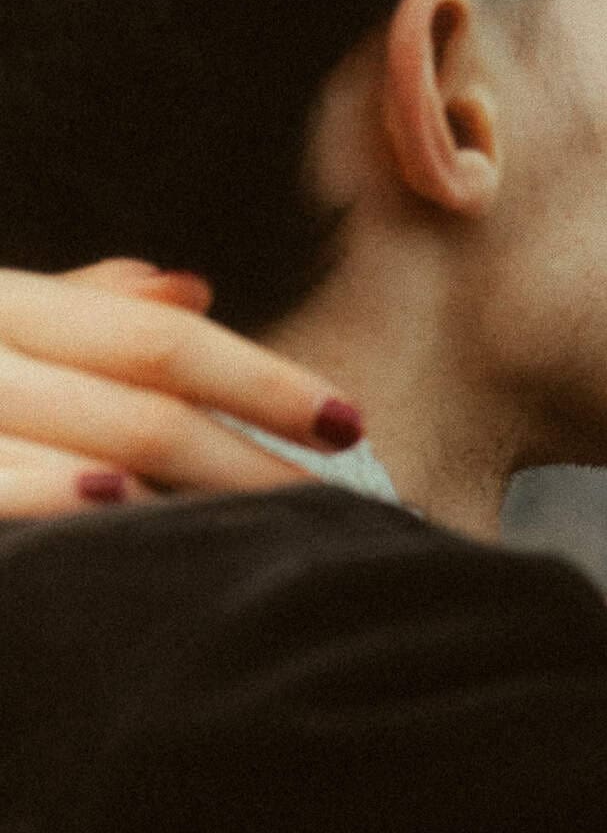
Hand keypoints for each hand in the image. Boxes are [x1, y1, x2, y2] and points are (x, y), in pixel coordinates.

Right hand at [0, 259, 363, 514]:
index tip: (347, 422)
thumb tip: (195, 292)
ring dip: (198, 506)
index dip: (262, 383)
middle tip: (334, 513)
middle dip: (251, 468)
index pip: (159, 343)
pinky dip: (69, 508)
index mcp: (8, 308)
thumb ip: (87, 307)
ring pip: (100, 464)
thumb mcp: (4, 321)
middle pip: (148, 418)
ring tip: (278, 541)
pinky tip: (134, 520)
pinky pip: (8, 499)